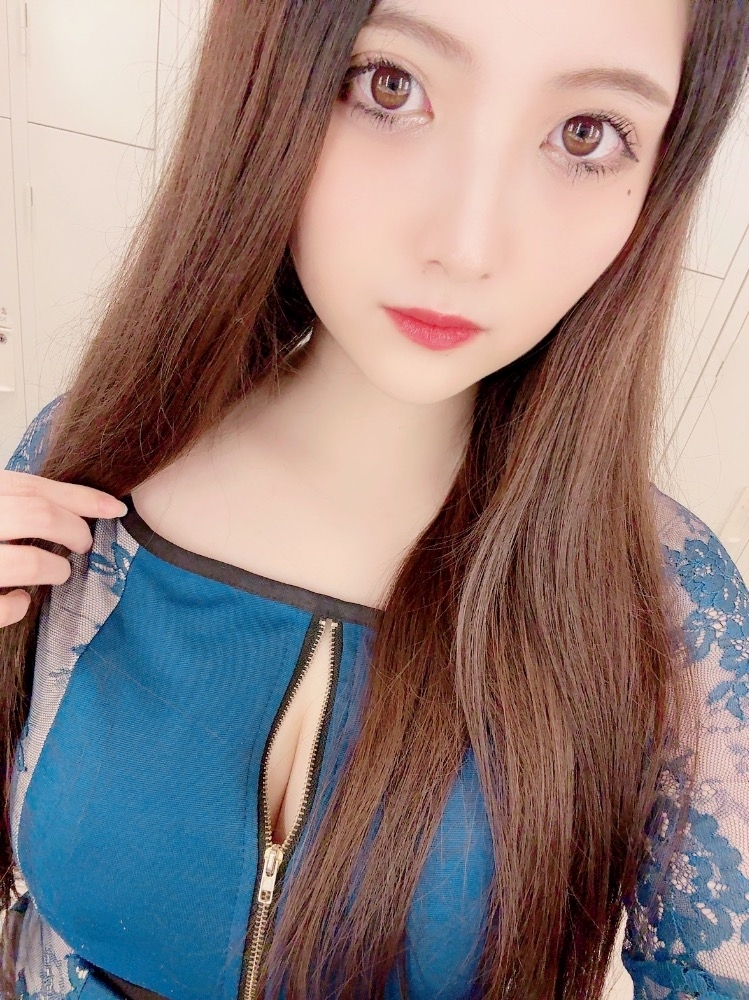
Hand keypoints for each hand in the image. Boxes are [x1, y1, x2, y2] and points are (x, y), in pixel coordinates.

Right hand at [0, 471, 126, 626]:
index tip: (115, 508)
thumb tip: (77, 509)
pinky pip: (5, 606)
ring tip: (58, 572)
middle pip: (37, 515)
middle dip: (73, 529)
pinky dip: (20, 605)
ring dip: (54, 568)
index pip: (34, 486)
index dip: (82, 497)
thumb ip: (14, 504)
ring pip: (28, 560)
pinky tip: (20, 600)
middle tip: (83, 544)